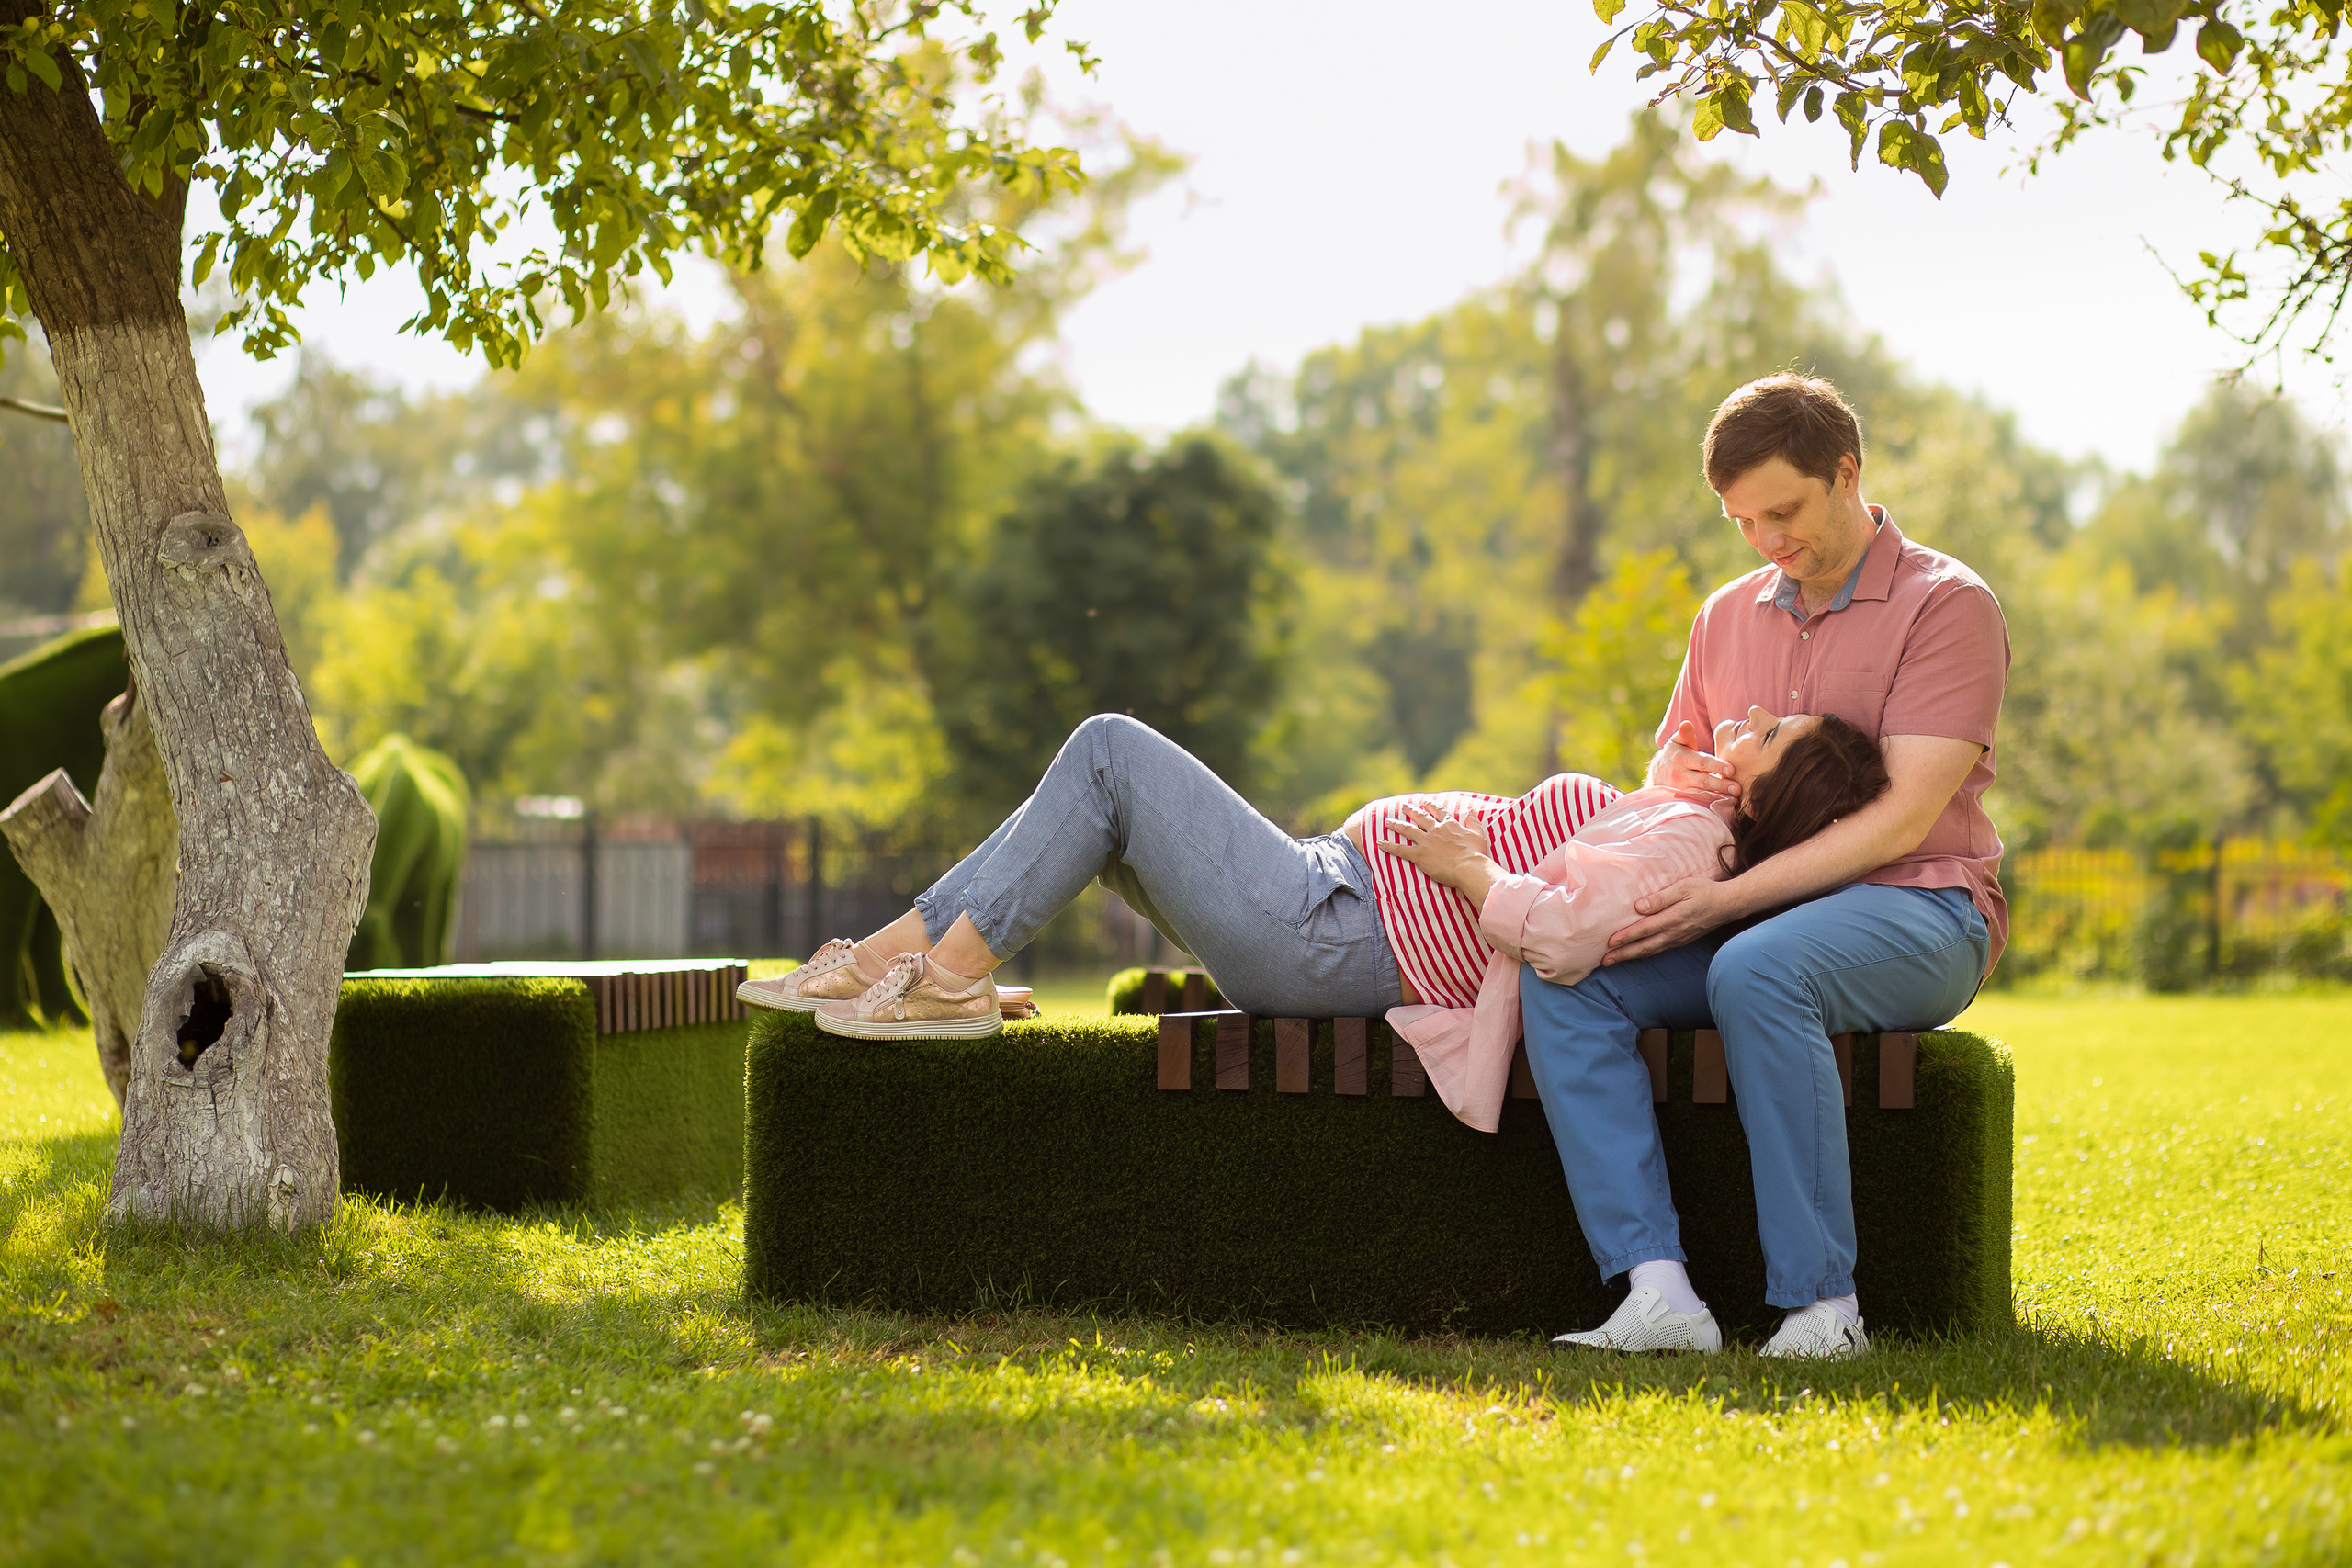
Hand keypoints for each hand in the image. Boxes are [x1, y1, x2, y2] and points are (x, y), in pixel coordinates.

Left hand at [1375, 801, 1498, 904]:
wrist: (1468, 867)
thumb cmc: (1476, 853)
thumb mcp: (1478, 834)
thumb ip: (1473, 821)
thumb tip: (1471, 810)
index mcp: (1449, 825)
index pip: (1438, 812)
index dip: (1431, 806)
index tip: (1425, 802)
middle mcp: (1435, 830)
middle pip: (1420, 817)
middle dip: (1411, 811)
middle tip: (1403, 806)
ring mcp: (1426, 841)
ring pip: (1407, 830)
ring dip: (1396, 825)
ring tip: (1387, 821)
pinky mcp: (1419, 855)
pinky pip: (1400, 849)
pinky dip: (1389, 846)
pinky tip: (1379, 843)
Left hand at [1602, 874, 1730, 963]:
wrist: (1727, 904)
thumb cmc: (1704, 891)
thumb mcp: (1683, 887)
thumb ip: (1661, 897)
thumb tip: (1640, 906)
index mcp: (1673, 918)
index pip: (1645, 929)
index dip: (1627, 936)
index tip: (1610, 942)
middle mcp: (1674, 932)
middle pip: (1644, 946)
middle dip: (1623, 954)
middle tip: (1604, 961)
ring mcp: (1678, 939)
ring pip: (1650, 951)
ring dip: (1631, 957)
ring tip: (1613, 961)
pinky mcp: (1680, 941)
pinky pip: (1659, 950)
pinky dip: (1644, 954)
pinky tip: (1634, 954)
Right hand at [1655, 719, 1739, 802]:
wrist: (1656, 776)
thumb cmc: (1674, 755)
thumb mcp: (1676, 743)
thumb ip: (1684, 734)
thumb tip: (1687, 724)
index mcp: (1681, 758)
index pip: (1701, 762)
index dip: (1716, 766)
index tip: (1731, 769)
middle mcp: (1680, 775)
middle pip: (1703, 781)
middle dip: (1721, 785)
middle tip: (1738, 789)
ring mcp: (1680, 790)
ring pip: (1701, 795)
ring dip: (1719, 798)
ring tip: (1735, 800)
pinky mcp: (1682, 801)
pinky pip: (1698, 804)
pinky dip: (1712, 806)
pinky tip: (1725, 807)